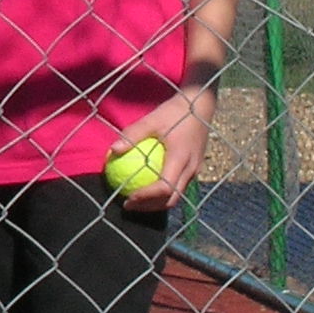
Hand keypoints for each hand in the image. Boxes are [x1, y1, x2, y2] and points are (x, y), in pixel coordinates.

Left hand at [110, 87, 214, 211]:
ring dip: (157, 203)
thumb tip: (113, 149)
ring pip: (177, 196)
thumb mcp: (152, 119)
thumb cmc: (175, 111)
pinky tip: (147, 187)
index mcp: (181, 158)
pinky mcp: (195, 168)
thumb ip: (133, 134)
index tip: (128, 198)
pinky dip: (163, 193)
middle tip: (128, 205)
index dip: (146, 197)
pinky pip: (179, 186)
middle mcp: (191, 168)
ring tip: (135, 200)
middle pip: (172, 199)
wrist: (200, 105)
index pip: (165, 187)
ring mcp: (195, 170)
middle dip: (150, 207)